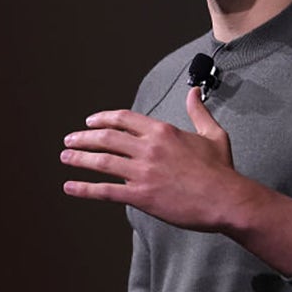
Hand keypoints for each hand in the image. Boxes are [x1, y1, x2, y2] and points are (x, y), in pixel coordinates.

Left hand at [61, 86, 243, 230]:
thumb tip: (194, 92)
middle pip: (107, 137)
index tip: (91, 122)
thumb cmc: (221, 170)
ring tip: (65, 157)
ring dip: (79, 158)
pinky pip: (105, 190)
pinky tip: (70, 187)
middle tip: (70, 139)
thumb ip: (198, 111)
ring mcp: (142, 171)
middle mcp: (148, 147)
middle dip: (84, 137)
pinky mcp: (141, 195)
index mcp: (162, 131)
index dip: (103, 119)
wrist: (226, 199)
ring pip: (102, 161)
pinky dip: (84, 188)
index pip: (124, 119)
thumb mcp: (213, 133)